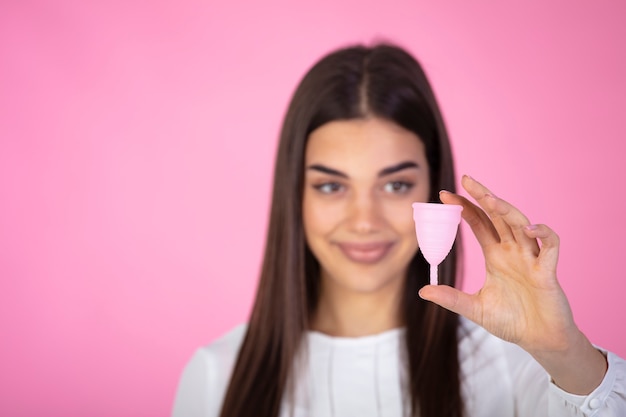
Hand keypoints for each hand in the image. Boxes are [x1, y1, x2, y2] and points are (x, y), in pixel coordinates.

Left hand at [419, 175, 606, 393]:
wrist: (538, 340)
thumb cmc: (511, 321)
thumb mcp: (474, 309)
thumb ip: (451, 298)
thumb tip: (423, 290)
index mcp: (496, 255)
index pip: (479, 222)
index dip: (465, 207)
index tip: (444, 195)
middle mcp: (513, 251)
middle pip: (499, 215)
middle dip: (484, 196)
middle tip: (466, 180)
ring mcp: (531, 258)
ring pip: (522, 224)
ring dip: (508, 210)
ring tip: (491, 200)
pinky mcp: (547, 272)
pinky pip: (550, 246)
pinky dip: (544, 234)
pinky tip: (529, 230)